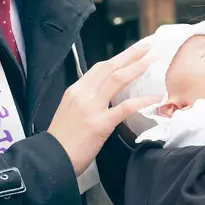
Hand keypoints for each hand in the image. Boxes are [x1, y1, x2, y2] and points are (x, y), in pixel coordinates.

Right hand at [48, 42, 159, 175]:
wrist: (50, 159)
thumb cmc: (61, 141)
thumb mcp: (69, 112)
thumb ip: (85, 101)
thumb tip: (102, 95)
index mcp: (75, 90)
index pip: (100, 68)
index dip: (119, 58)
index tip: (133, 51)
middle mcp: (83, 94)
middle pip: (110, 67)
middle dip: (131, 54)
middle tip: (147, 45)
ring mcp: (91, 108)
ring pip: (117, 79)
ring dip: (137, 67)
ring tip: (152, 60)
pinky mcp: (100, 124)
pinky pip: (125, 107)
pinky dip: (141, 100)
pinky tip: (154, 98)